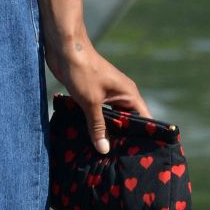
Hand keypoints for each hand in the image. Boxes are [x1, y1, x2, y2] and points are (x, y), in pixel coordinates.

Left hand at [45, 28, 148, 153]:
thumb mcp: (91, 102)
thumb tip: (104, 149)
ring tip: (104, 154)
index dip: (144, 135)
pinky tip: (88, 139)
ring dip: (106, 132)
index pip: (144, 118)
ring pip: (111, 118)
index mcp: (128, 94)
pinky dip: (94, 124)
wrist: (65, 48)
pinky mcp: (92, 94)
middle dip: (122, 138)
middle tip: (120, 161)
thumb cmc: (82, 71)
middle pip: (127, 121)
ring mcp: (106, 94)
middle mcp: (121, 95)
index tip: (141, 155)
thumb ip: (98, 126)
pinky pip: (97, 114)